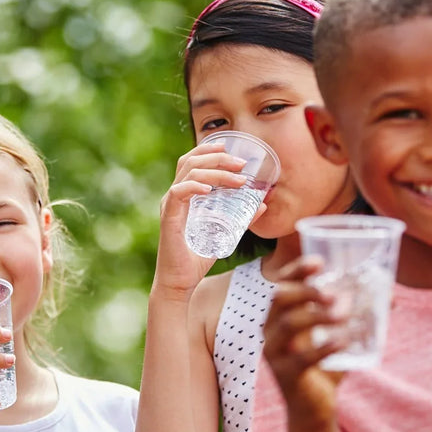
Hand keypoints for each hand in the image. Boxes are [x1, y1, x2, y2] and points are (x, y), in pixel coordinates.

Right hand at [153, 139, 259, 298]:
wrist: (180, 282)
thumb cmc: (196, 259)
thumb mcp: (225, 234)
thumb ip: (241, 218)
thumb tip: (262, 205)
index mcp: (184, 195)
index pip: (191, 162)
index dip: (208, 151)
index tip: (230, 149)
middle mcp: (174, 196)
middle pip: (190, 162)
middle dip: (217, 158)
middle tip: (241, 163)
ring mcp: (170, 206)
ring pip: (189, 174)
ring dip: (215, 172)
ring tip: (238, 179)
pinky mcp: (169, 218)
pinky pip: (178, 193)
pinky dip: (194, 186)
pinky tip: (210, 189)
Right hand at [262, 256, 348, 428]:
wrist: (315, 408)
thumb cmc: (326, 364)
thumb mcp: (339, 334)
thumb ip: (359, 315)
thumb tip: (391, 295)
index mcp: (280, 314)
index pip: (282, 283)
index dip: (297, 270)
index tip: (319, 262)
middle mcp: (271, 329)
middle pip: (279, 298)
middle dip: (306, 290)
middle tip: (333, 293)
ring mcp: (275, 352)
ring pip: (289, 323)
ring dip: (318, 315)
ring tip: (344, 315)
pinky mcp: (287, 374)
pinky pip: (302, 357)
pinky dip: (325, 346)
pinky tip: (344, 341)